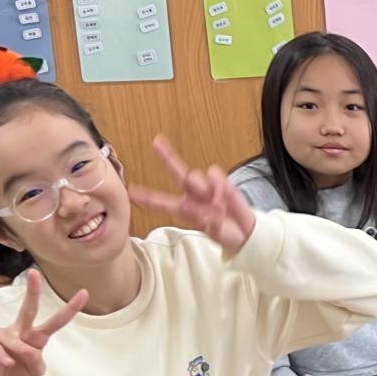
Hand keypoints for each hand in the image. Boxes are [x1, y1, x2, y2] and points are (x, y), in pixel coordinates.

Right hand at [0, 270, 86, 375]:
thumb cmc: (15, 375)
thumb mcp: (35, 371)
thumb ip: (37, 361)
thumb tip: (29, 349)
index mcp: (35, 337)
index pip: (55, 322)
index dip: (69, 309)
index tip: (84, 293)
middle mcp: (19, 331)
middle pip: (29, 309)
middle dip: (32, 290)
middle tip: (34, 273)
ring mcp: (1, 334)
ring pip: (15, 340)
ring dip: (18, 353)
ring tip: (13, 365)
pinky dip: (3, 356)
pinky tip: (7, 363)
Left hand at [128, 135, 257, 255]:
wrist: (245, 232)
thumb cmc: (224, 233)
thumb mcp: (210, 230)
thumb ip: (204, 215)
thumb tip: (203, 201)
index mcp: (184, 208)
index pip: (162, 201)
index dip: (148, 196)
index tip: (131, 191)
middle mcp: (193, 194)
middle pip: (178, 171)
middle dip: (167, 156)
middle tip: (156, 142)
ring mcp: (207, 187)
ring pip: (196, 175)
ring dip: (201, 186)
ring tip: (215, 202)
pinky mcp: (221, 182)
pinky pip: (215, 174)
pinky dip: (218, 185)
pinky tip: (224, 196)